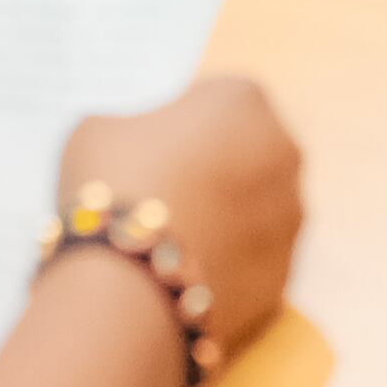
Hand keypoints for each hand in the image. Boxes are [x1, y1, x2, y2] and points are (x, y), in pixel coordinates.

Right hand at [57, 76, 303, 361]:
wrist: (130, 286)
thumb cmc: (115, 186)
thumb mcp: (97, 129)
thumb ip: (129, 128)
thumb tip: (133, 148)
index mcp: (244, 100)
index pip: (213, 100)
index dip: (174, 123)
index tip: (145, 148)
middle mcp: (283, 154)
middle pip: (241, 155)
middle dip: (207, 171)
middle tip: (153, 195)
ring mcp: (289, 222)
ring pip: (251, 213)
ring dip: (217, 222)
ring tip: (159, 244)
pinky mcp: (282, 279)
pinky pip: (247, 265)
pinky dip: (220, 269)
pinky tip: (177, 279)